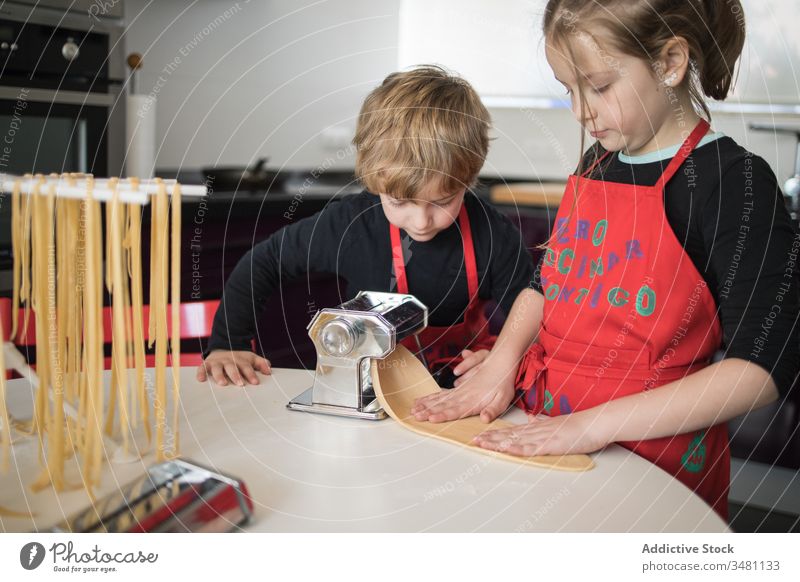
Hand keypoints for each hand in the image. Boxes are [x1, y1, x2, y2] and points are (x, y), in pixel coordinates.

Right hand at [196, 350, 271, 386]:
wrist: (223, 348)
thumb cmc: (239, 358)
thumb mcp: (251, 358)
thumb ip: (261, 363)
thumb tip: (269, 371)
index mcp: (240, 360)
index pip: (246, 367)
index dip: (251, 374)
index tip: (255, 382)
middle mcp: (228, 360)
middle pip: (232, 367)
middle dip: (236, 375)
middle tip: (240, 384)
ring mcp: (217, 362)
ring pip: (217, 368)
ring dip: (219, 375)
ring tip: (222, 383)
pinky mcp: (207, 363)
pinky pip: (202, 368)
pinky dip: (201, 373)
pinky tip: (201, 380)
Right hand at [410, 356, 515, 422]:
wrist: (500, 364)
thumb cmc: (502, 384)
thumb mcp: (503, 399)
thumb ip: (493, 409)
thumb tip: (484, 418)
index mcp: (472, 401)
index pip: (455, 410)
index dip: (442, 414)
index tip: (431, 418)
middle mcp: (463, 396)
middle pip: (442, 405)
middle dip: (427, 411)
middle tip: (414, 415)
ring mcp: (458, 392)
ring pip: (438, 399)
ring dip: (425, 404)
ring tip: (413, 410)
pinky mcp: (457, 390)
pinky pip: (440, 394)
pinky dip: (429, 398)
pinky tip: (421, 401)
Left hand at [471, 409, 610, 456]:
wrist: (595, 423)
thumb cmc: (579, 426)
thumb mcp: (556, 424)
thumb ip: (541, 423)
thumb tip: (530, 420)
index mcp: (537, 427)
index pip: (511, 431)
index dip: (495, 434)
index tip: (480, 435)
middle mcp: (536, 431)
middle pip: (508, 435)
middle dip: (489, 438)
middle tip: (472, 441)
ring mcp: (542, 437)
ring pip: (515, 440)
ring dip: (496, 443)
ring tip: (481, 444)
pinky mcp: (551, 445)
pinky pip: (530, 448)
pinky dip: (516, 449)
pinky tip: (505, 450)